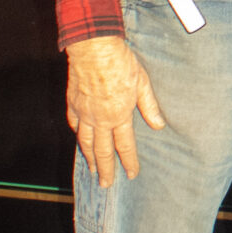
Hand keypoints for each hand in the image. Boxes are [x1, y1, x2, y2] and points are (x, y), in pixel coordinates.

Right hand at [66, 35, 166, 187]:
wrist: (94, 48)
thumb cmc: (120, 62)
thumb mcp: (143, 83)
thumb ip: (149, 106)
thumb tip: (159, 125)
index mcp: (119, 115)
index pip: (124, 146)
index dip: (129, 162)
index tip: (132, 174)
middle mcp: (100, 118)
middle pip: (102, 150)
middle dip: (105, 169)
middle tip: (105, 184)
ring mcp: (84, 112)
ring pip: (84, 141)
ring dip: (89, 157)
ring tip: (92, 169)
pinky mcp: (73, 102)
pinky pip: (74, 123)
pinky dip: (77, 134)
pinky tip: (79, 138)